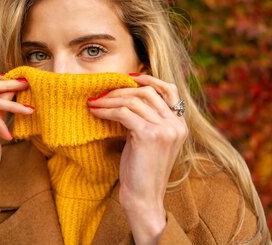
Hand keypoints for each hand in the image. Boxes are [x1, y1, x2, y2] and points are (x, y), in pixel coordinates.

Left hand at [87, 73, 187, 242]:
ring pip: (133, 101)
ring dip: (110, 99)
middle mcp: (176, 124)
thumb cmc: (142, 170)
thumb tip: (127, 96)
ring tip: (94, 102)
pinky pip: (124, 113)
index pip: (169, 90)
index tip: (128, 77)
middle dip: (121, 90)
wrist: (143, 197)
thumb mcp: (149, 140)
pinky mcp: (149, 134)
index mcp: (180, 124)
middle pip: (148, 92)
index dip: (149, 79)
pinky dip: (107, 110)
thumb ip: (147, 118)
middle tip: (102, 94)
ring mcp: (165, 129)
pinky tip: (95, 112)